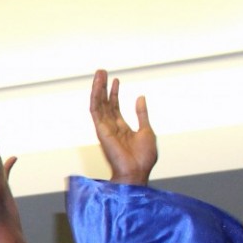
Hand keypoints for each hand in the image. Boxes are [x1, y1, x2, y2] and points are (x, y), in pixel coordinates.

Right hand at [88, 70, 156, 185]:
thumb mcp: (147, 130)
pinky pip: (95, 110)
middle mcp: (111, 127)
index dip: (115, 93)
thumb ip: (141, 114)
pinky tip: (97, 86)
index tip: (116, 80)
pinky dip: (95, 97)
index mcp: (121, 128)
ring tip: (99, 73)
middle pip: (104, 103)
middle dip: (103, 87)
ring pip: (98, 104)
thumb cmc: (143, 157)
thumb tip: (140, 98)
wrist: (137, 171)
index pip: (114, 107)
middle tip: (102, 72)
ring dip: (98, 88)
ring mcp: (104, 128)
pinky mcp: (100, 129)